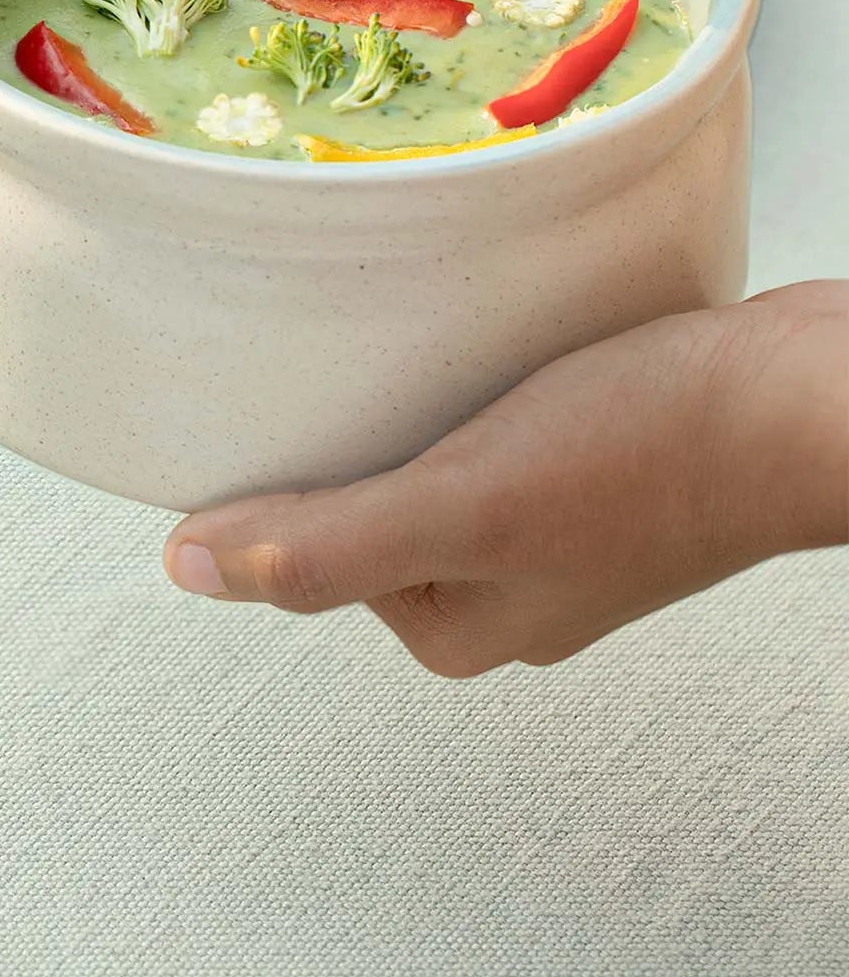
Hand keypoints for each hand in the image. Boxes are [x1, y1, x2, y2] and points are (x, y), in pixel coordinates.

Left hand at [163, 282, 847, 676]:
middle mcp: (497, 594)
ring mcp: (549, 534)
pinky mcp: (588, 473)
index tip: (280, 395)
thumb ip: (325, 547)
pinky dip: (459, 392)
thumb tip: (189, 569)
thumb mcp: (460, 504)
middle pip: (359, 504)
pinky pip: (482, 433)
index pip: (303, 544)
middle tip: (354, 359)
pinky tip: (473, 353)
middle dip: (344, 433)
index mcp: (451, 627)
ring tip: (415, 349)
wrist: (799, 400)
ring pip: (420, 462)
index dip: (279, 467)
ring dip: (401, 405)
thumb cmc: (648, 452)